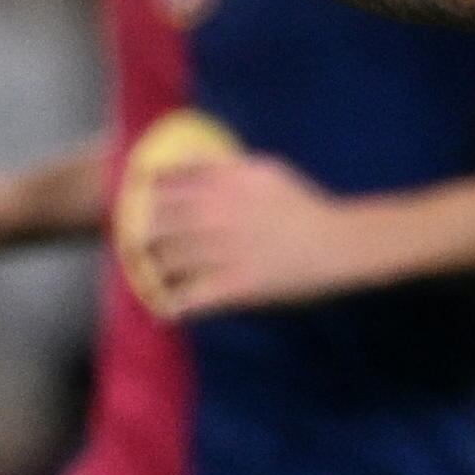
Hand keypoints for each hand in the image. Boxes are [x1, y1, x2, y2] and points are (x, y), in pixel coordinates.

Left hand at [127, 146, 375, 317]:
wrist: (335, 242)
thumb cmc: (303, 204)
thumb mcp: (265, 170)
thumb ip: (227, 167)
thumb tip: (192, 162)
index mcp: (222, 184)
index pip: (165, 185)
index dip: (145, 197)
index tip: (140, 205)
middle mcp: (215, 214)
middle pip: (156, 223)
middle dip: (143, 234)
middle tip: (140, 244)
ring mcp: (221, 252)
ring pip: (166, 260)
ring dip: (153, 269)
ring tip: (152, 276)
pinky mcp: (232, 285)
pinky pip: (190, 298)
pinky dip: (172, 307)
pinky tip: (164, 312)